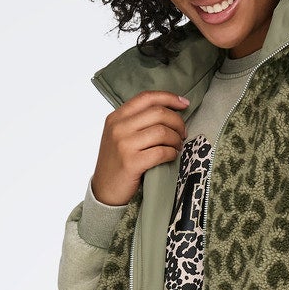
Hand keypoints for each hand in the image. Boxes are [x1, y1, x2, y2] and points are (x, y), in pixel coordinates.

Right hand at [90, 90, 189, 205]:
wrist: (104, 191)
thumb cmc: (117, 163)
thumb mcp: (119, 136)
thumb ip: (136, 122)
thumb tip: (168, 111)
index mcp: (116, 117)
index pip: (146, 97)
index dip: (169, 98)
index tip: (184, 103)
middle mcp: (118, 128)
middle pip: (158, 113)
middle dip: (177, 122)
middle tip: (182, 133)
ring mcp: (124, 145)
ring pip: (162, 132)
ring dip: (176, 139)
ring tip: (177, 146)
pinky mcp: (132, 163)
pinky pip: (161, 152)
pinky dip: (172, 153)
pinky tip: (172, 156)